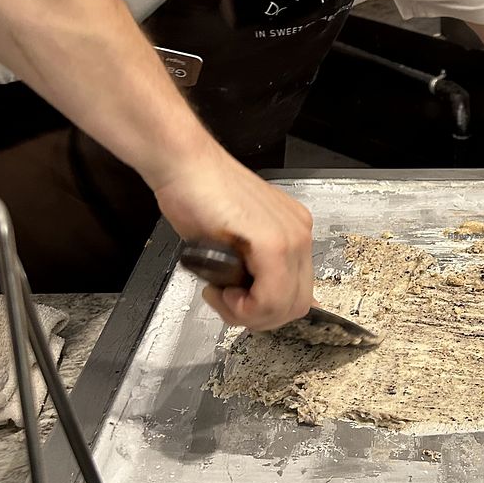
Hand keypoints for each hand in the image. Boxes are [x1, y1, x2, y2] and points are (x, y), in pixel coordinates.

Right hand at [153, 140, 313, 328]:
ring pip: (285, 306)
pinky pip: (270, 297)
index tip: (234, 300)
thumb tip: (258, 301)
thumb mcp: (232, 242)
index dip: (263, 310)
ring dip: (248, 313)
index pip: (297, 294)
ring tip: (220, 295)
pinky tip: (221, 291)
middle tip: (226, 303)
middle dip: (258, 317)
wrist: (183, 165)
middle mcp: (299, 233)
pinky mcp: (273, 242)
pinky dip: (245, 306)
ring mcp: (291, 237)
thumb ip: (251, 269)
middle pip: (296, 305)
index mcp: (294, 233)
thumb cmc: (198, 196)